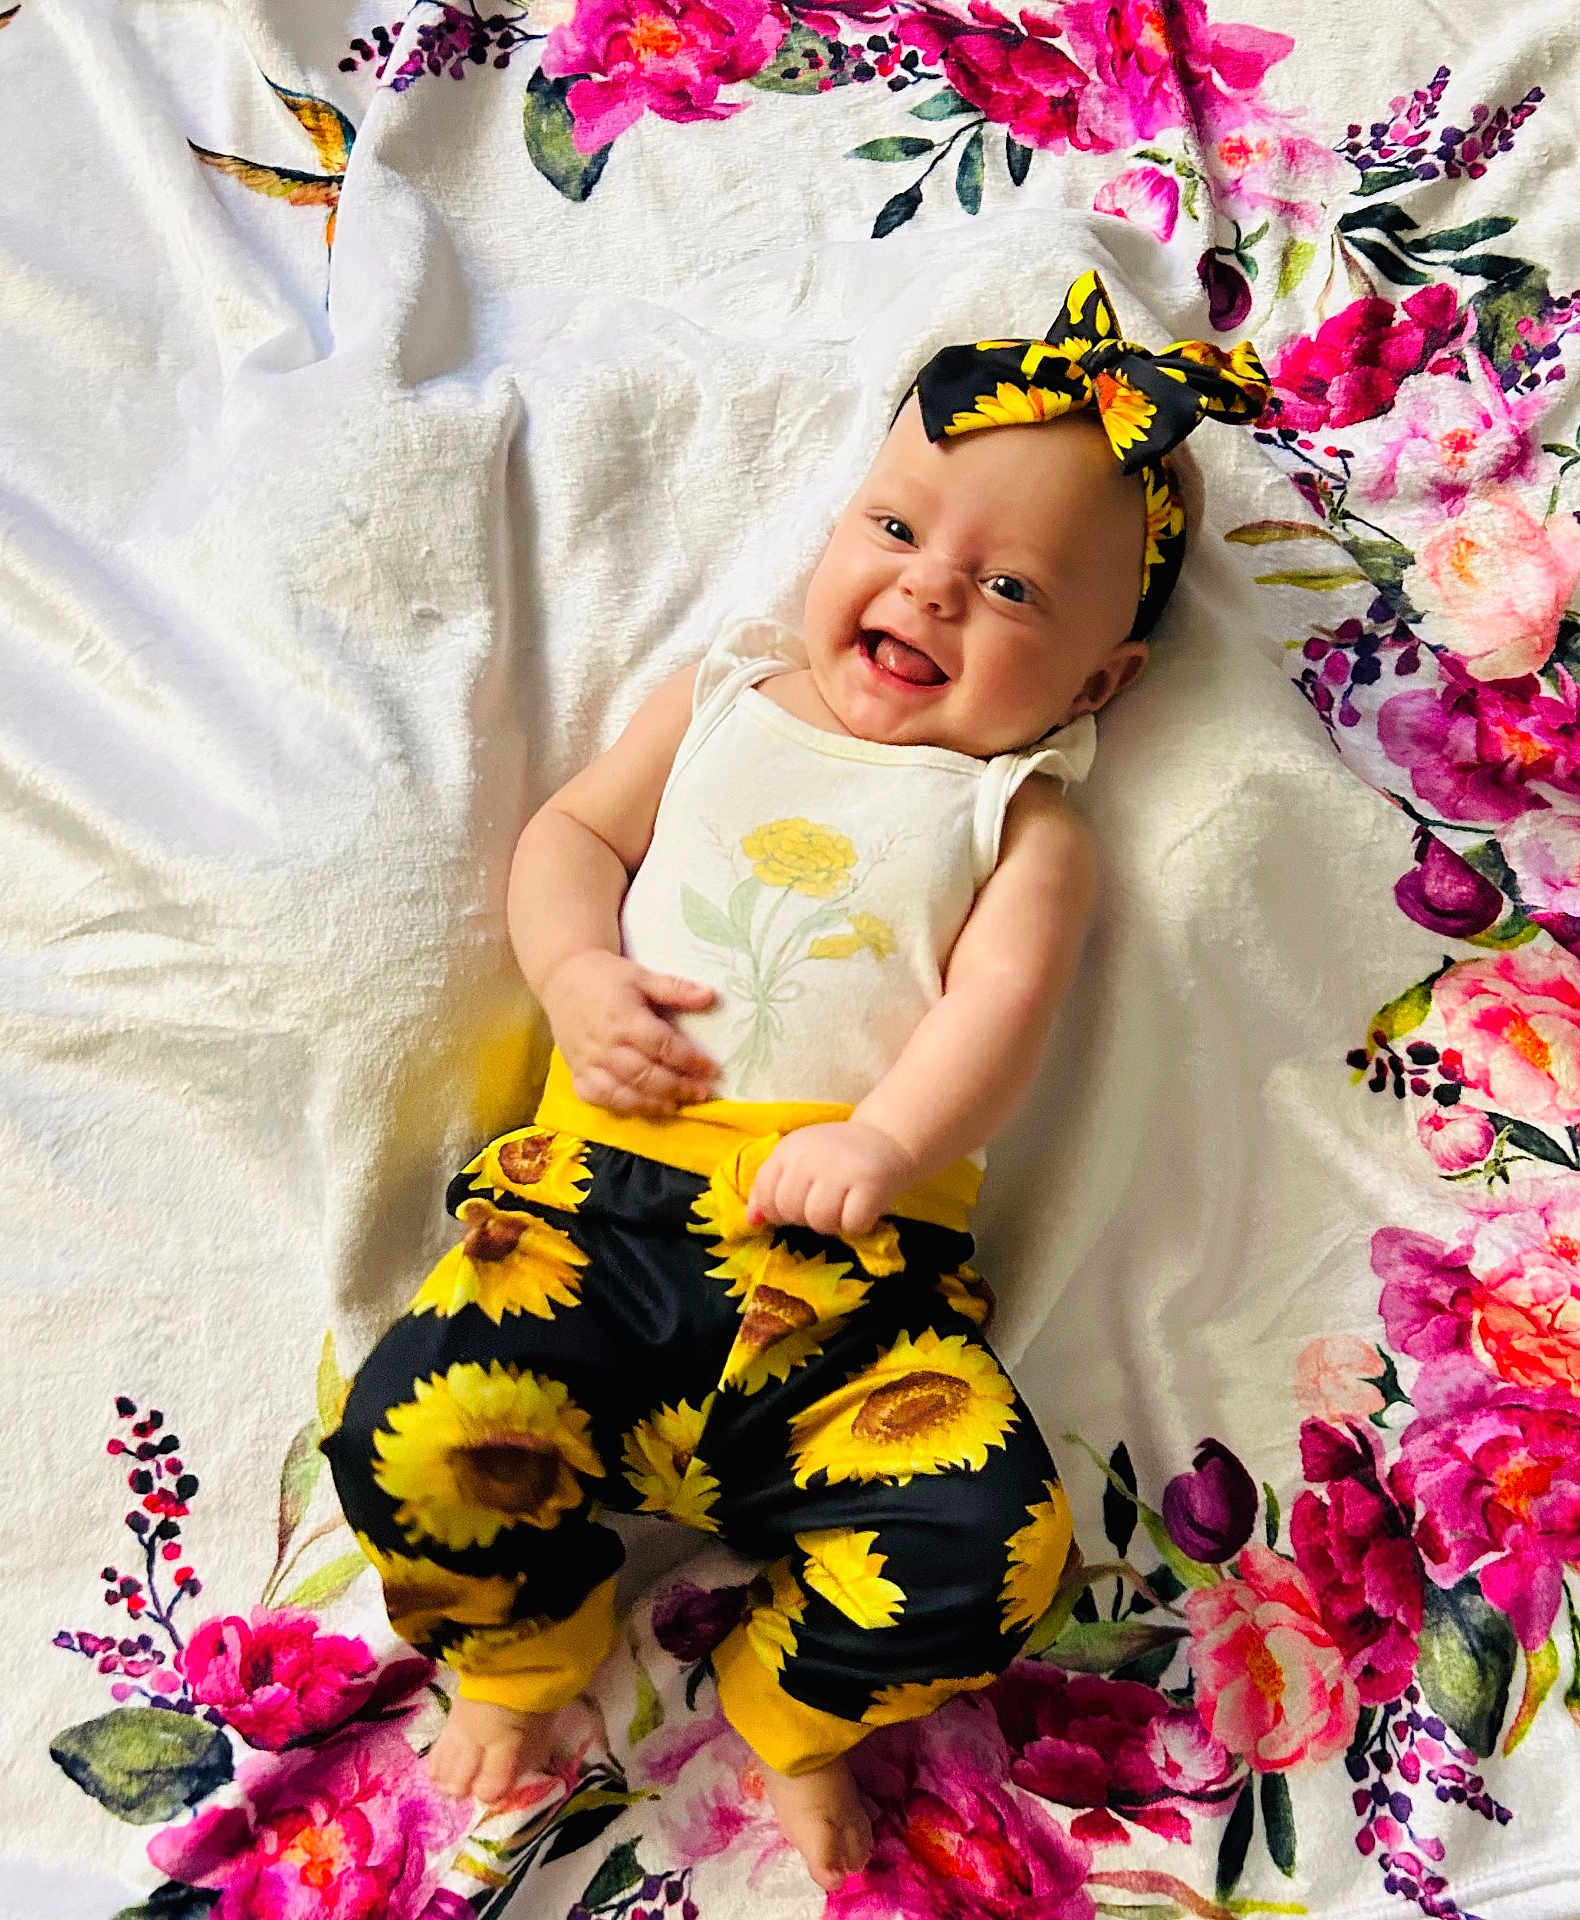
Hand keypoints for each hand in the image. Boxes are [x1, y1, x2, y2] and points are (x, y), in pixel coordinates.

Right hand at [539, 950, 718, 1114]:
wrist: (561, 979)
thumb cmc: (606, 977)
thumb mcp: (642, 976)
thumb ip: (676, 988)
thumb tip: (711, 996)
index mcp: (624, 1019)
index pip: (662, 1046)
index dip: (690, 1060)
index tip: (712, 1070)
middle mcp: (605, 1045)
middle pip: (646, 1075)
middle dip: (677, 1087)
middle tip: (701, 1093)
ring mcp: (588, 1063)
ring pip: (624, 1093)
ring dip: (654, 1103)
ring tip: (678, 1105)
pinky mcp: (577, 1074)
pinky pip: (599, 1099)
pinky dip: (623, 1107)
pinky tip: (644, 1107)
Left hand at [746, 1122, 918, 1237]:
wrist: (888, 1139)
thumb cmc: (837, 1157)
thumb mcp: (797, 1163)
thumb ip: (769, 1190)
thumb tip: (752, 1221)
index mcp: (789, 1149)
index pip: (764, 1194)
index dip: (777, 1210)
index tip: (798, 1203)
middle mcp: (811, 1156)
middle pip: (789, 1211)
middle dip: (805, 1217)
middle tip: (825, 1202)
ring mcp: (841, 1169)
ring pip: (819, 1221)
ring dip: (831, 1223)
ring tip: (843, 1205)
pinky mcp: (870, 1183)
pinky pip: (851, 1226)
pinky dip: (857, 1225)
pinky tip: (861, 1207)